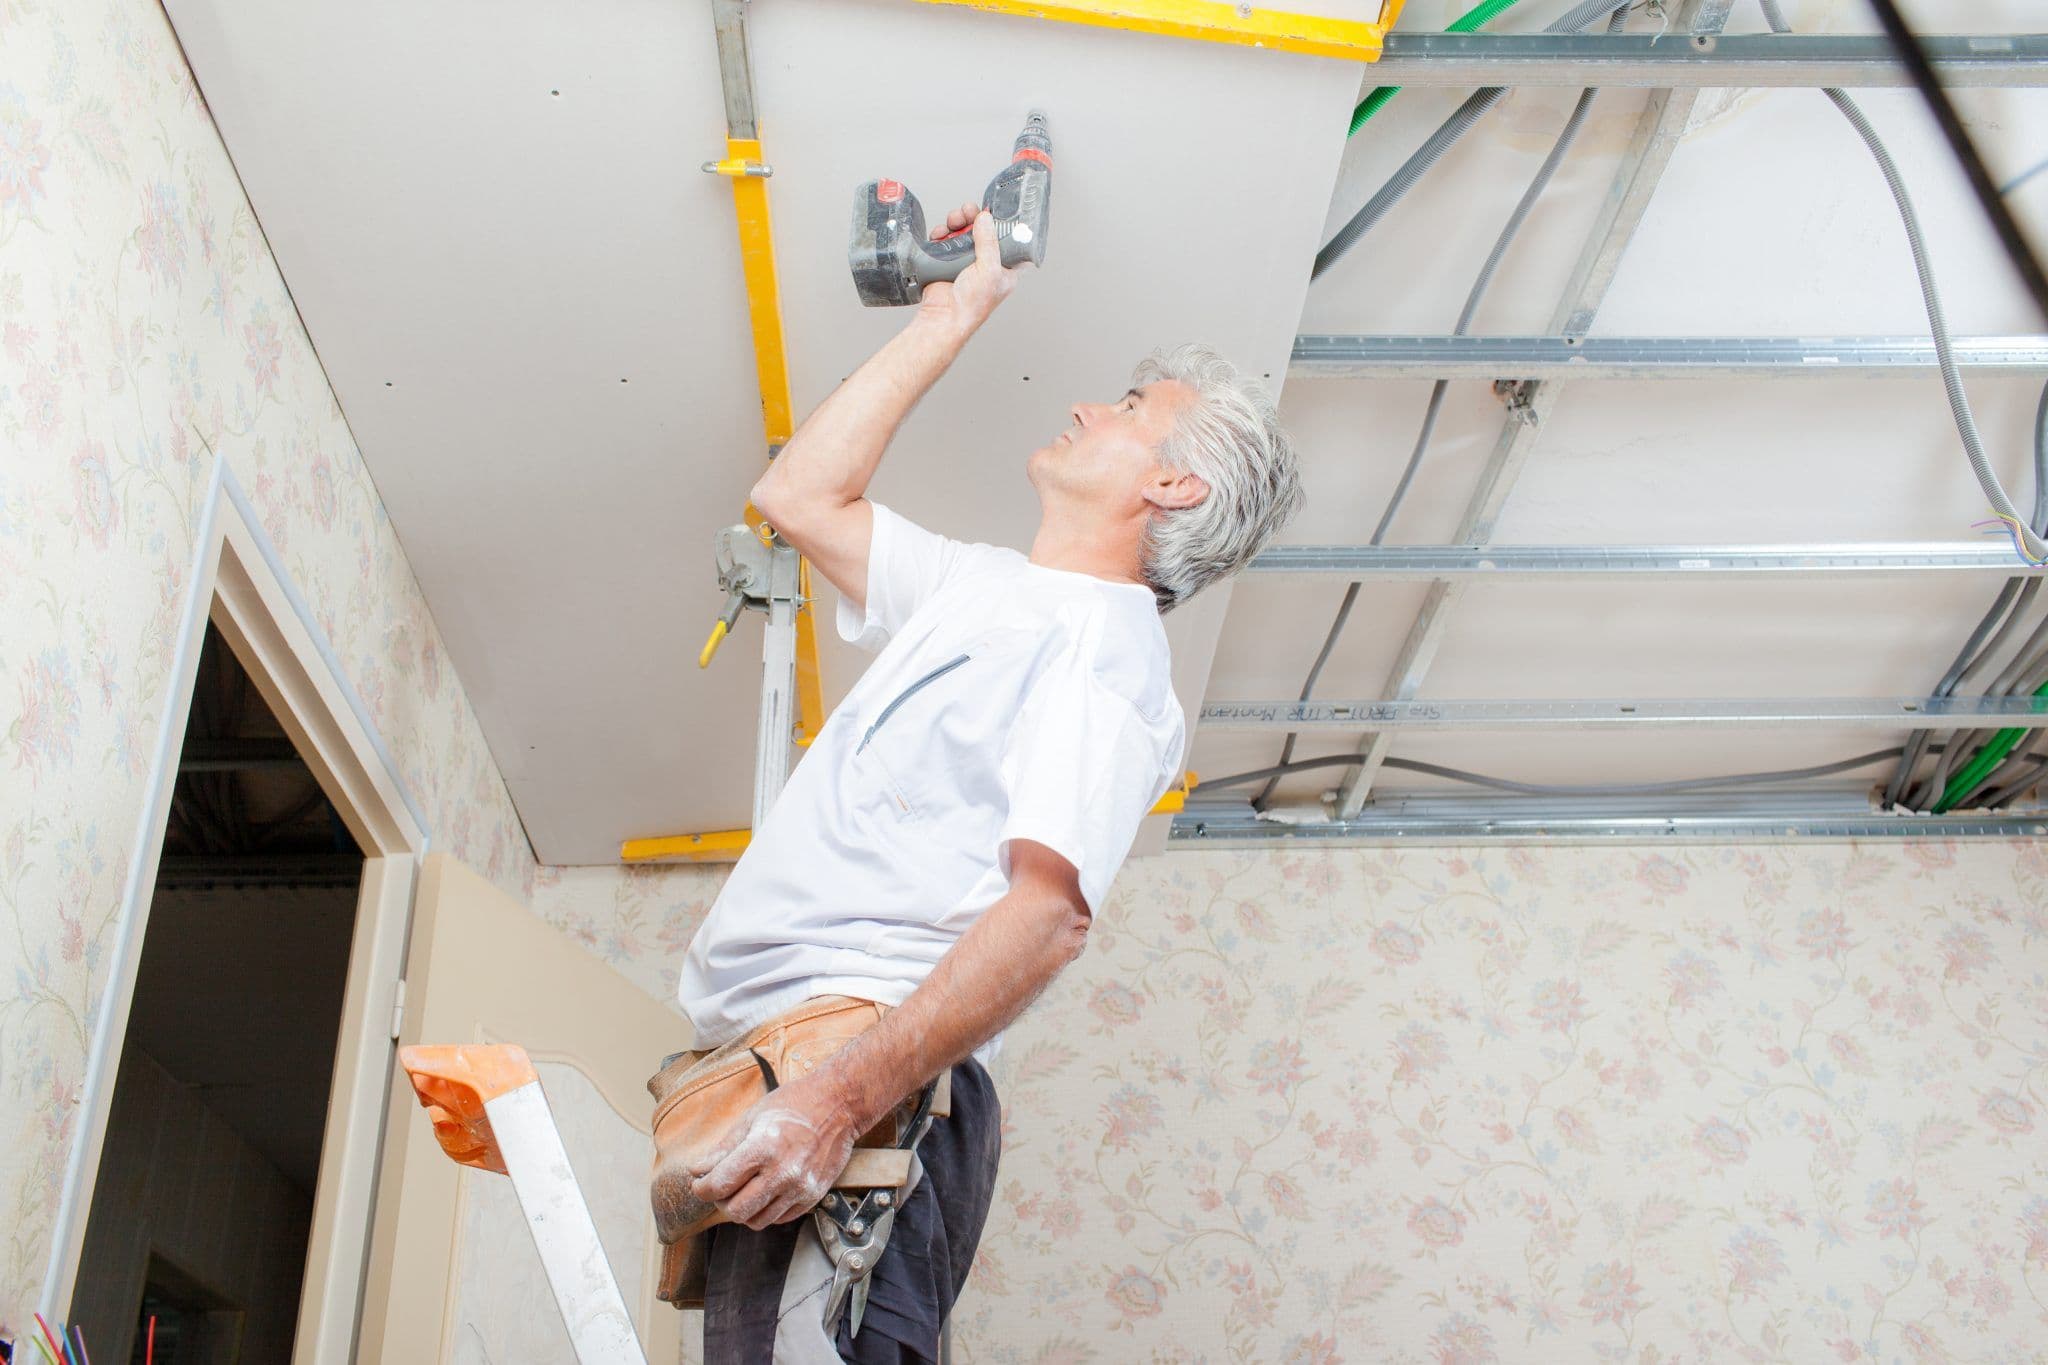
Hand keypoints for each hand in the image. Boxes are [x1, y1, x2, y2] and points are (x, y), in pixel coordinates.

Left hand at [689, 1075, 856, 1229]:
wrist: (839, 1105)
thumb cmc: (795, 1104)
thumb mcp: (753, 1117)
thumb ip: (724, 1148)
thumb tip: (699, 1170)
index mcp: (762, 1148)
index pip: (719, 1184)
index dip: (701, 1188)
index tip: (699, 1183)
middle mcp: (782, 1173)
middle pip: (735, 1210)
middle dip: (720, 1201)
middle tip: (721, 1187)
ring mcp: (800, 1188)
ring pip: (756, 1220)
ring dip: (743, 1209)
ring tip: (744, 1189)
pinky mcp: (812, 1197)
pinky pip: (778, 1219)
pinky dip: (765, 1210)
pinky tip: (765, 1191)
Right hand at [915, 201, 1024, 336]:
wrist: (943, 316)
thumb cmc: (972, 304)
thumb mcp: (989, 270)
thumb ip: (989, 241)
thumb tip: (985, 218)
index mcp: (1005, 267)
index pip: (1010, 238)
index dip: (1003, 223)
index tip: (994, 211)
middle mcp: (987, 263)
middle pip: (984, 230)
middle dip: (974, 217)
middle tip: (968, 211)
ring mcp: (967, 261)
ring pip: (964, 231)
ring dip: (957, 222)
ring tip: (953, 220)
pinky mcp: (948, 260)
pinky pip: (946, 239)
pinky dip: (942, 233)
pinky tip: (941, 233)